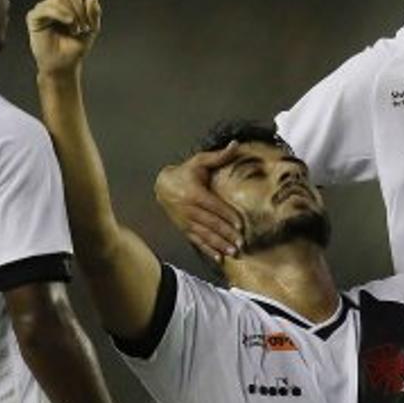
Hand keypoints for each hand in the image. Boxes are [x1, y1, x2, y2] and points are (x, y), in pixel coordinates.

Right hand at [26, 0, 102, 77]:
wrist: (63, 64)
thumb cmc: (76, 48)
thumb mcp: (92, 30)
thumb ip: (95, 13)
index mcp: (70, 0)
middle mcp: (56, 0)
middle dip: (80, 12)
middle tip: (80, 28)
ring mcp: (44, 7)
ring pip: (61, 0)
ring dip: (72, 16)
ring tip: (73, 30)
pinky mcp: (35, 16)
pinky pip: (49, 8)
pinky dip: (61, 16)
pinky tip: (66, 26)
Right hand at [155, 144, 245, 262]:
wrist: (162, 185)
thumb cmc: (185, 172)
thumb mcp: (199, 161)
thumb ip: (218, 156)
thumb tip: (235, 144)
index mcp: (195, 193)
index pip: (214, 207)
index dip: (227, 216)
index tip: (240, 225)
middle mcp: (190, 209)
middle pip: (211, 224)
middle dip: (226, 234)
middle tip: (241, 243)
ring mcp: (186, 221)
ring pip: (205, 235)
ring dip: (219, 244)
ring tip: (233, 252)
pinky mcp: (184, 229)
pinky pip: (197, 241)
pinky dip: (208, 250)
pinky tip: (219, 258)